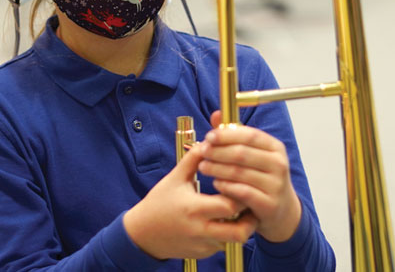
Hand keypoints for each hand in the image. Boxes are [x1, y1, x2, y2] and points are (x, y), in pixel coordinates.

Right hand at [123, 143, 257, 258]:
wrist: (143, 233)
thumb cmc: (159, 202)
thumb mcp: (175, 178)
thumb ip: (193, 159)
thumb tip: (209, 141)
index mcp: (194, 208)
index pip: (230, 206)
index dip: (241, 196)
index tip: (244, 185)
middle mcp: (200, 230)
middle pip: (240, 232)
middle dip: (250, 218)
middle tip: (251, 204)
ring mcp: (203, 245)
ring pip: (234, 241)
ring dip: (240, 228)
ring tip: (240, 213)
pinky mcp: (203, 254)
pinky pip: (223, 246)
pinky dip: (227, 235)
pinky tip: (224, 222)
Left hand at [197, 111, 301, 242]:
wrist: (280, 209)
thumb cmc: (261, 176)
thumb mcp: (253, 154)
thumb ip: (234, 135)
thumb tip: (216, 114)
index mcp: (275, 147)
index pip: (250, 135)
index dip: (227, 134)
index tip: (209, 136)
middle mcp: (279, 164)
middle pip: (242, 153)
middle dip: (218, 151)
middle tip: (202, 151)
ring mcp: (276, 185)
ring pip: (240, 173)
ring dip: (218, 169)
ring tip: (203, 167)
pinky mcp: (269, 204)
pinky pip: (243, 192)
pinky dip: (226, 186)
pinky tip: (216, 183)